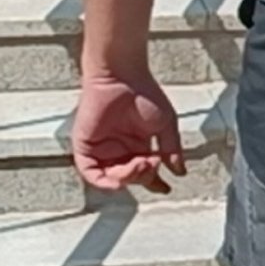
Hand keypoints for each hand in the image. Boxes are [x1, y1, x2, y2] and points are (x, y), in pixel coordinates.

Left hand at [71, 70, 188, 193]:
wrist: (121, 77)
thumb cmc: (145, 93)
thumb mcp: (166, 124)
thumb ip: (172, 149)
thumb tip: (180, 172)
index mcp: (138, 145)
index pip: (145, 172)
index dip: (155, 183)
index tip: (165, 188)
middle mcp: (119, 150)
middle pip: (130, 178)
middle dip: (143, 176)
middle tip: (153, 163)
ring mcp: (102, 149)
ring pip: (112, 178)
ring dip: (127, 179)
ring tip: (141, 165)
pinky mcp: (85, 147)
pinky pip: (91, 173)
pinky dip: (104, 182)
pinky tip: (118, 181)